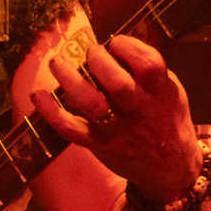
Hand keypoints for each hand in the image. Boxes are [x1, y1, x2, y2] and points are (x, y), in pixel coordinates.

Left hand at [33, 34, 198, 195]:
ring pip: (92, 104)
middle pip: (118, 84)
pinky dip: (52, 113)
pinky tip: (39, 95)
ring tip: (57, 62)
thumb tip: (116, 41)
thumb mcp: (170, 90)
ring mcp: (119, 130)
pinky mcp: (100, 145)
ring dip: (70, 80)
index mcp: (162, 92)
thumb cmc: (165, 119)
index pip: (149, 64)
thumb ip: (149, 68)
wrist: (171, 168)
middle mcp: (141, 111)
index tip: (115, 42)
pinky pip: (72, 130)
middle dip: (98, 60)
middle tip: (91, 54)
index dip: (128, 47)